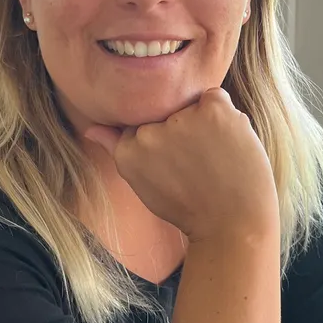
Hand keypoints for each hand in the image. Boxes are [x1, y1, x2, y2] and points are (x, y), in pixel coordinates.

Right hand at [84, 88, 277, 242]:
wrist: (232, 226)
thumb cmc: (190, 207)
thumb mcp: (145, 184)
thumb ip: (118, 149)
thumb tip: (91, 129)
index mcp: (128, 152)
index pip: (141, 125)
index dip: (165, 143)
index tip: (178, 167)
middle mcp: (148, 135)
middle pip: (165, 112)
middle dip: (183, 130)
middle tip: (200, 166)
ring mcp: (180, 121)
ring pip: (191, 105)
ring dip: (205, 124)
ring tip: (216, 159)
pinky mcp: (211, 111)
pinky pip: (214, 97)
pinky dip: (225, 116)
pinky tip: (228, 144)